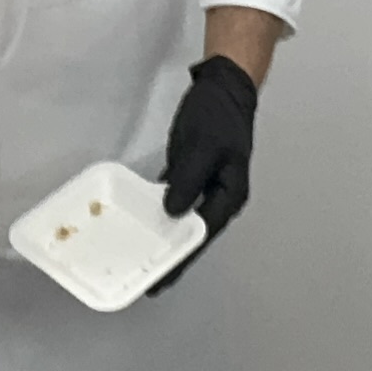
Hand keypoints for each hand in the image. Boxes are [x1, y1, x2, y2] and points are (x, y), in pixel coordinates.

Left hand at [150, 55, 258, 295]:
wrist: (224, 86)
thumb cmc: (217, 115)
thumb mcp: (203, 145)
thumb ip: (189, 179)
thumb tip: (172, 212)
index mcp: (229, 195)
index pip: (201, 235)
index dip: (179, 259)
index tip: (159, 279)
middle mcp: (219, 197)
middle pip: (192, 235)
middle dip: (171, 259)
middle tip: (147, 284)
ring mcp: (205, 187)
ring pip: (182, 221)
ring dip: (164, 239)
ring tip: (142, 262)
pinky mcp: (191, 175)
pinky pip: (173, 201)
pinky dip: (158, 213)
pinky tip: (141, 225)